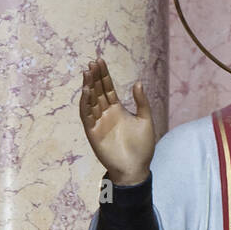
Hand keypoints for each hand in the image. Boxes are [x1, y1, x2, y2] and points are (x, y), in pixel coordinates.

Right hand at [79, 56, 154, 184]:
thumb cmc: (143, 147)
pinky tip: (86, 91)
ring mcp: (98, 122)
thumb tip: (138, 82)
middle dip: (95, 77)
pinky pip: (86, 115)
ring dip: (88, 86)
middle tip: (92, 63)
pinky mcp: (92, 132)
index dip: (104, 75)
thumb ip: (142, 102)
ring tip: (87, 72)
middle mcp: (106, 113)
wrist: (135, 168)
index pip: (107, 88)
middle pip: (97, 91)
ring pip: (90, 100)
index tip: (100, 61)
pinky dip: (85, 103)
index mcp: (117, 109)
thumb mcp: (145, 121)